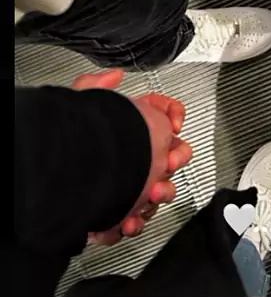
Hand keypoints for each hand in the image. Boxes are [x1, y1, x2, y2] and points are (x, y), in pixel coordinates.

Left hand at [71, 69, 192, 244]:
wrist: (69, 183)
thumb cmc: (80, 143)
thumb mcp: (85, 106)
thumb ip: (98, 86)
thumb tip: (114, 75)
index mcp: (129, 133)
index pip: (162, 119)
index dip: (173, 118)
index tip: (173, 125)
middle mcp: (133, 160)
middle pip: (171, 158)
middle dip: (175, 160)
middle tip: (168, 163)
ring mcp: (130, 187)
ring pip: (161, 191)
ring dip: (162, 192)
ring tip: (151, 193)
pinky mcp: (121, 214)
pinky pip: (138, 219)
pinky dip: (137, 220)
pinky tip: (129, 218)